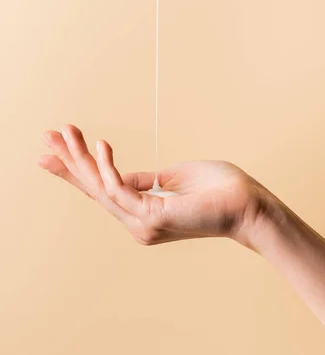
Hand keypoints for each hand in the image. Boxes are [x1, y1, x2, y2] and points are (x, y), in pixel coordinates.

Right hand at [39, 125, 274, 246]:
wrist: (248, 205)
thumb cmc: (218, 190)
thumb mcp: (172, 178)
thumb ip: (143, 180)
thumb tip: (119, 174)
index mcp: (141, 212)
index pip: (101, 188)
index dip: (76, 169)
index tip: (54, 148)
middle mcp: (137, 222)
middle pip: (93, 189)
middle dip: (68, 162)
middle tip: (46, 137)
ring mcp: (143, 223)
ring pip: (100, 187)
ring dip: (80, 158)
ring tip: (66, 132)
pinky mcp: (152, 216)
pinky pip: (119, 189)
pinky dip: (106, 166)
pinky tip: (101, 144)